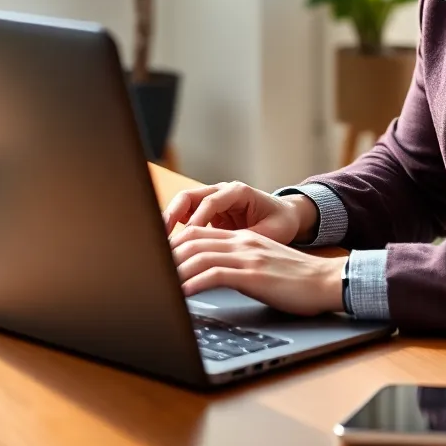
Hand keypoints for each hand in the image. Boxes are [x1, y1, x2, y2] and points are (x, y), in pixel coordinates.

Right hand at [161, 181, 316, 244]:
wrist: (286, 216)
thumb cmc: (280, 222)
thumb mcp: (270, 233)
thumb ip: (247, 240)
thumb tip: (227, 254)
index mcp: (238, 191)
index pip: (211, 202)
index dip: (198, 219)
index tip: (190, 237)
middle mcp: (221, 191)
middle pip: (189, 196)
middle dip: (173, 215)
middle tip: (163, 237)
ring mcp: (211, 199)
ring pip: (182, 204)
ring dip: (169, 221)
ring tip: (160, 242)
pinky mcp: (205, 211)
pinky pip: (184, 215)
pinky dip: (174, 227)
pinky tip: (168, 245)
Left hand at [170, 225, 345, 315]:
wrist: (327, 281)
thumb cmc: (297, 279)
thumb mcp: (263, 263)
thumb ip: (239, 263)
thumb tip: (211, 276)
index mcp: (243, 238)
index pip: (198, 232)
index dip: (172, 243)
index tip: (155, 257)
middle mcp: (242, 242)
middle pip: (192, 240)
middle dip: (166, 255)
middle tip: (148, 270)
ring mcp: (248, 257)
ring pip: (199, 256)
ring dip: (174, 271)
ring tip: (157, 284)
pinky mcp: (254, 275)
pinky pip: (214, 275)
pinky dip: (192, 285)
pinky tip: (180, 295)